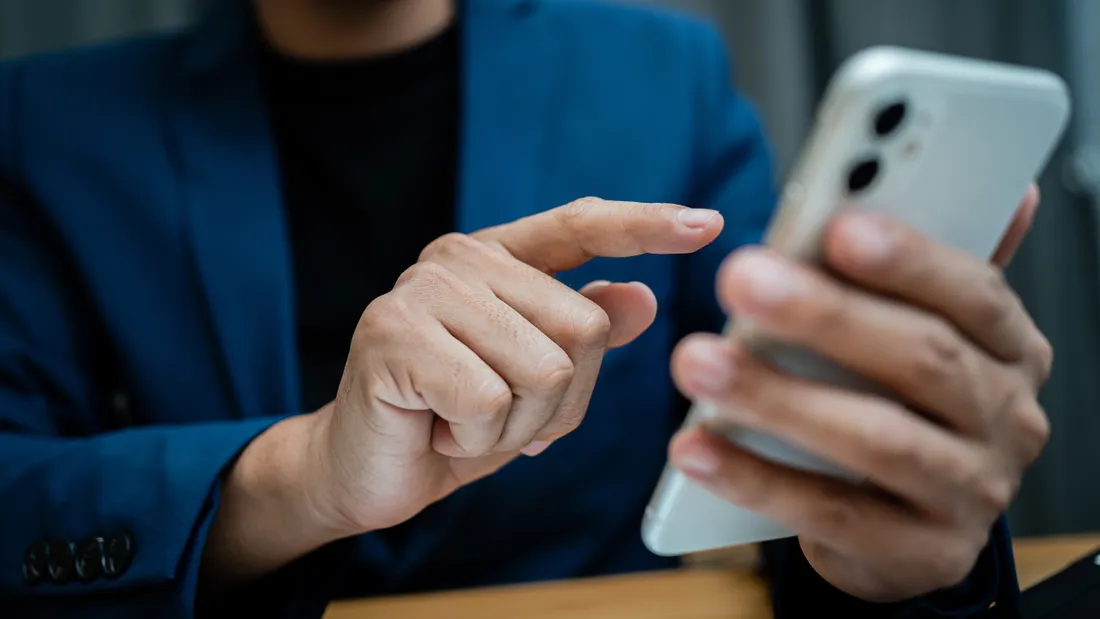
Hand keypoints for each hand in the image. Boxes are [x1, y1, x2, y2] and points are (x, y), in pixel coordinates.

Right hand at [316, 197, 722, 534]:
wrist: (368, 470)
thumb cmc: (454, 422)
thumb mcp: (536, 384)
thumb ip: (583, 336)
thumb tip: (642, 298)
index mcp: (497, 258)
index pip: (581, 225)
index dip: (644, 226)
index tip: (707, 225)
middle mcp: (458, 259)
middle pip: (583, 328)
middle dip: (558, 402)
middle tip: (496, 414)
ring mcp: (422, 292)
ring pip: (545, 370)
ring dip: (516, 427)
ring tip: (463, 422)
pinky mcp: (394, 335)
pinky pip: (489, 403)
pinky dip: (475, 442)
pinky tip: (436, 432)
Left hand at [668, 186, 1049, 601]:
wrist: (908, 528)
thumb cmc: (902, 406)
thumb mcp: (922, 335)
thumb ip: (928, 273)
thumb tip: (1005, 190)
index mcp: (1008, 347)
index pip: (973, 291)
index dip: (908, 259)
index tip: (836, 226)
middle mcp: (1006, 417)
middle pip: (923, 358)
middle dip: (826, 315)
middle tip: (738, 279)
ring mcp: (971, 491)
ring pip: (876, 439)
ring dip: (778, 397)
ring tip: (695, 362)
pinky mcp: (923, 553)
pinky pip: (832, 512)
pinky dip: (756, 479)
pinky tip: (695, 448)